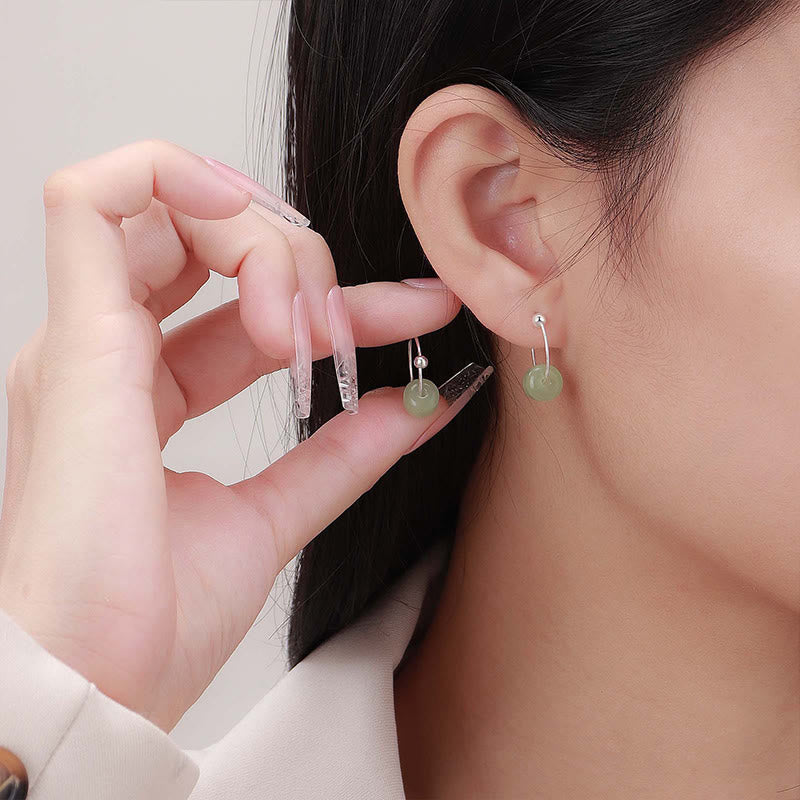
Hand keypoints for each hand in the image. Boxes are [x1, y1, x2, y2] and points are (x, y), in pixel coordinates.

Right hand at [0, 139, 478, 731]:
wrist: (99, 690)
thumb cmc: (155, 623)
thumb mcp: (277, 515)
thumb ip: (345, 453)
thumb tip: (421, 404)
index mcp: (143, 392)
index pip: (250, 312)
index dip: (340, 299)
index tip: (419, 309)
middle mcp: (109, 354)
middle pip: (207, 244)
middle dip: (298, 258)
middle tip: (344, 327)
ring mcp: (86, 340)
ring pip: (168, 210)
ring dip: (262, 239)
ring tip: (303, 321)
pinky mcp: (75, 338)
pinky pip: (94, 198)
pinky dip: (175, 178)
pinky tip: (246, 215)